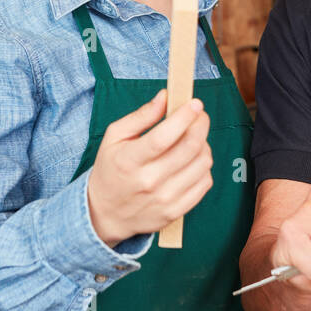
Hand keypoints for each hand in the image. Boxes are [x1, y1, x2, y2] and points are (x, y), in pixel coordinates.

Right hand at [87, 89, 212, 245]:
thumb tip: (165, 96)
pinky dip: (204, 167)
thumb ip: (141, 116)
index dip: (184, 117)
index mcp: (129, 160)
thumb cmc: (111, 169)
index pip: (163, 136)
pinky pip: (204, 183)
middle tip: (200, 116)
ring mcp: (164, 199)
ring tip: (193, 140)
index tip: (195, 104)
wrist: (105, 214)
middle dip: (201, 125)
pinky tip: (192, 161)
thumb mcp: (115, 137)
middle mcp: (148, 181)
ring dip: (203, 145)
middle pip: (189, 148)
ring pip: (202, 164)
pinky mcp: (175, 212)